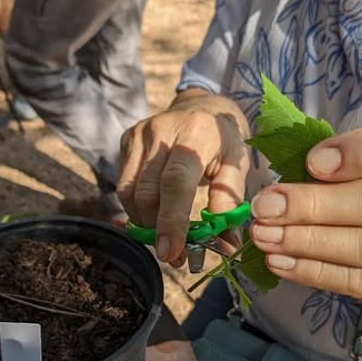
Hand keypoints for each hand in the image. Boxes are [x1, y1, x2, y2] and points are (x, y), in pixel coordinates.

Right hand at [117, 91, 249, 263]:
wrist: (202, 105)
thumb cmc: (223, 139)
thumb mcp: (237, 164)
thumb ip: (230, 202)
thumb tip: (225, 245)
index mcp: (195, 133)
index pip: (176, 182)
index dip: (171, 220)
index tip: (171, 253)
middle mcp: (161, 130)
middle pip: (148, 192)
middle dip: (158, 231)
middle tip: (176, 256)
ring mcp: (139, 134)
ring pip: (130, 193)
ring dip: (145, 223)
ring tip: (166, 238)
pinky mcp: (127, 140)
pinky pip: (124, 185)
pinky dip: (137, 208)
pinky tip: (154, 215)